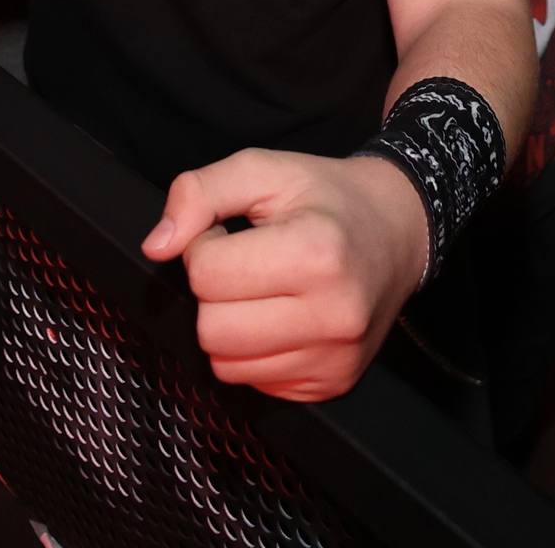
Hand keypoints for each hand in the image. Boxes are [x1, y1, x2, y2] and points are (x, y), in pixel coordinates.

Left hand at [143, 149, 427, 401]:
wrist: (398, 231)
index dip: (204, 247)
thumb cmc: (328, 199)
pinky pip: (255, 383)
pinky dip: (254, 352)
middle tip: (245, 264)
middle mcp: (332, 315)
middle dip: (213, 294)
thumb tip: (157, 245)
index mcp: (316, 254)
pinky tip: (281, 318)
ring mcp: (334, 358)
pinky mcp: (331, 385)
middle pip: (212, 330)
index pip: (206, 274)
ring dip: (230, 327)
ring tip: (262, 290)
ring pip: (226, 366)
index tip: (232, 233)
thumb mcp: (264, 169)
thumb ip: (200, 193)